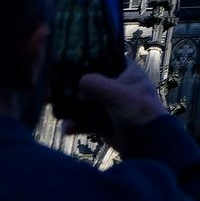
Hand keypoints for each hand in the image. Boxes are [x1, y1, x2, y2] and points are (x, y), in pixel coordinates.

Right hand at [60, 52, 176, 149]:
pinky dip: (77, 124)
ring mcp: (112, 106)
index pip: (107, 58)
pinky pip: (87, 121)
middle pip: (92, 81)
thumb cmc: (137, 110)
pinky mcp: (106, 123)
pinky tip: (66, 128)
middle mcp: (119, 86)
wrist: (147, 143)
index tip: (70, 57)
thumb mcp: (115, 92)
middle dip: (73, 85)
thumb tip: (78, 84)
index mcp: (128, 72)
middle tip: (53, 85)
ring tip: (52, 106)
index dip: (90, 56)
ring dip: (71, 106)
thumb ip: (94, 83)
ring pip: (86, 102)